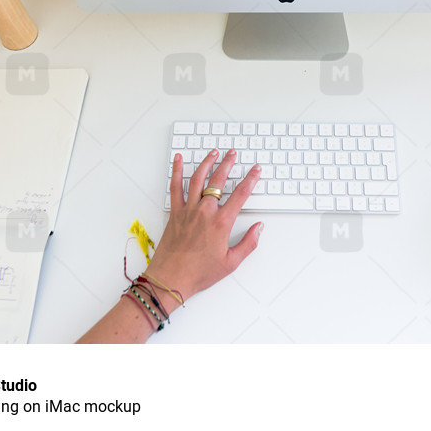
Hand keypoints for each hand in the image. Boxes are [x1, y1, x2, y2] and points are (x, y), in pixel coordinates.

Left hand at [144, 148, 264, 300]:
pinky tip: (178, 159)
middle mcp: (205, 212)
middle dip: (228, 164)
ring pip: (198, 178)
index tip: (255, 170)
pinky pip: (175, 187)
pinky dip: (176, 171)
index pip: (241, 194)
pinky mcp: (175, 212)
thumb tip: (259, 228)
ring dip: (207, 163)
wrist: (171, 278)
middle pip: (219, 180)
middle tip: (233, 154)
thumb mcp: (231, 262)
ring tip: (213, 152)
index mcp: (221, 223)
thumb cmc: (199, 272)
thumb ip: (248, 243)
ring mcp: (188, 210)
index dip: (251, 179)